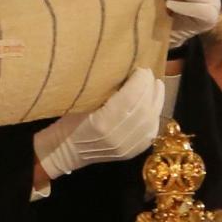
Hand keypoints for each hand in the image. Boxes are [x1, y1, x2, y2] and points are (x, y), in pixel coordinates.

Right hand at [33, 68, 162, 179]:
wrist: (65, 151)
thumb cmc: (69, 120)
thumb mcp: (81, 101)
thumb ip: (105, 89)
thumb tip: (126, 71)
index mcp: (101, 122)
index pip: (131, 98)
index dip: (140, 81)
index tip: (140, 68)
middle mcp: (117, 137)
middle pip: (144, 108)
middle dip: (149, 88)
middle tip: (148, 74)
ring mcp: (126, 147)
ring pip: (150, 120)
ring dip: (156, 100)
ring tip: (156, 86)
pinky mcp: (131, 153)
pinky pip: (150, 132)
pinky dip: (154, 116)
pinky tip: (154, 105)